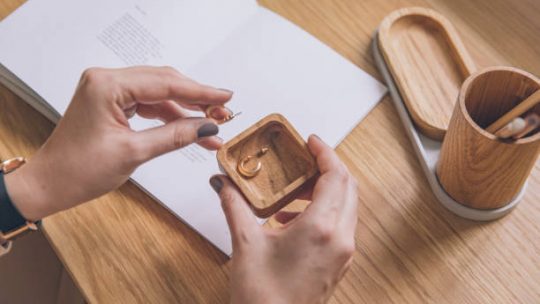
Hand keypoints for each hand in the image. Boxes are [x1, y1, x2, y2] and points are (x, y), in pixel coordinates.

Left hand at [5, 66, 232, 219]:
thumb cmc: (78, 170)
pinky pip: (148, 104)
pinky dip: (169, 116)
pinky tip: (190, 127)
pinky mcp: (111, 102)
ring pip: (158, 93)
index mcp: (107, 86)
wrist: (51, 184)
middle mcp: (106, 80)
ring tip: (212, 125)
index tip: (225, 97)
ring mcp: (108, 90)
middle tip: (223, 113)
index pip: (165, 83)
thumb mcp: (133, 153)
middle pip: (164, 82)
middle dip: (196, 99)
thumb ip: (174, 136)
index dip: (200, 92)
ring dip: (185, 110)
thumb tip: (207, 127)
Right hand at [210, 135, 357, 303]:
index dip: (325, 152)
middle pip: (347, 187)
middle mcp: (340, 239)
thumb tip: (224, 184)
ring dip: (324, 190)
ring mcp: (343, 253)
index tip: (311, 141)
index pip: (336, 176)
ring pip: (346, 206)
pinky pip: (340, 224)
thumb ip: (234, 206)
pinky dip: (323, 211)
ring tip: (292, 191)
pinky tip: (292, 219)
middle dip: (326, 168)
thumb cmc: (263, 298)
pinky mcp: (339, 263)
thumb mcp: (245, 244)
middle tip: (303, 159)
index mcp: (321, 228)